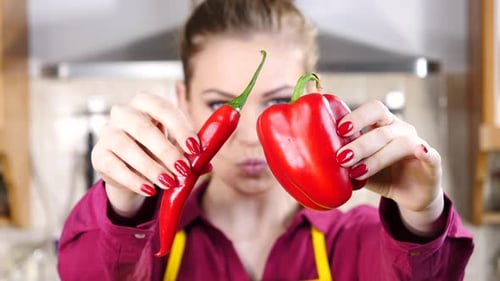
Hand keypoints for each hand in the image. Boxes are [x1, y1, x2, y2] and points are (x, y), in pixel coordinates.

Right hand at [91, 93, 199, 216]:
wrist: (130, 168)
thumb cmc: (157, 150)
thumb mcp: (175, 148)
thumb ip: (190, 153)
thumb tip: (207, 165)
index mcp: (145, 103)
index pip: (163, 108)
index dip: (180, 127)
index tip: (196, 148)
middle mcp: (122, 113)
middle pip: (142, 127)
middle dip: (166, 150)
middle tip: (183, 169)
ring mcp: (107, 133)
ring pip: (125, 146)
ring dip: (151, 166)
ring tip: (169, 183)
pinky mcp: (98, 155)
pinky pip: (114, 167)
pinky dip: (134, 180)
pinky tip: (150, 190)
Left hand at [336, 99, 443, 234]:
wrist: (409, 194)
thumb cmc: (380, 174)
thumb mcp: (359, 166)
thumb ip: (343, 160)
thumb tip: (313, 159)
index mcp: (383, 125)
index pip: (373, 110)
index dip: (357, 117)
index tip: (338, 130)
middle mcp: (401, 130)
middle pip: (382, 128)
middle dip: (360, 143)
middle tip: (341, 157)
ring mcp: (418, 145)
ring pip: (400, 144)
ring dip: (376, 158)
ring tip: (357, 172)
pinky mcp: (432, 163)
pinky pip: (432, 155)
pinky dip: (426, 153)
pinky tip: (420, 152)